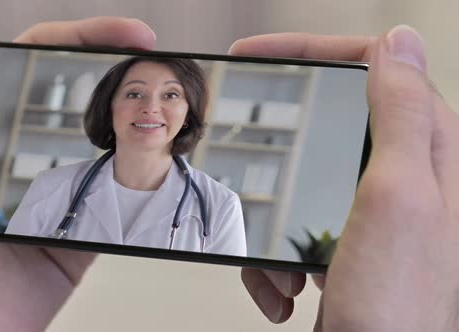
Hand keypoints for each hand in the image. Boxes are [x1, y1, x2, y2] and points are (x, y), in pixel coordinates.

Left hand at [0, 13, 155, 330]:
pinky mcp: (67, 241)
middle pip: (70, 100)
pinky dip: (133, 189)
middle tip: (151, 55)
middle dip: (114, 71)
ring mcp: (43, 201)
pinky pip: (107, 208)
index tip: (121, 34)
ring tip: (161, 103)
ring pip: (95, 149)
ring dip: (129, 125)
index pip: (28, 68)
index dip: (74, 41)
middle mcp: (10, 162)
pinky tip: (153, 165)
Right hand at [233, 26, 458, 330]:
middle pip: (332, 120)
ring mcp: (375, 212)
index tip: (262, 55)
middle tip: (241, 136)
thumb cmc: (399, 310)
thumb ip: (400, 116)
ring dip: (273, 219)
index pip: (378, 67)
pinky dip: (276, 256)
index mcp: (430, 152)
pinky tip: (287, 286)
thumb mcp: (396, 198)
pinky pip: (296, 225)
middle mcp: (408, 177)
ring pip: (304, 179)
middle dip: (283, 140)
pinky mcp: (348, 242)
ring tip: (282, 265)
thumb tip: (397, 43)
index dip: (315, 51)